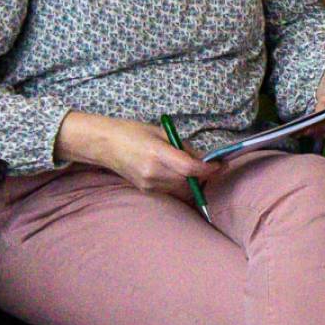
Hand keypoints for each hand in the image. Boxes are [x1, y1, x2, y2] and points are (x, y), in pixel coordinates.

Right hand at [58, 110, 211, 195]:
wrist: (105, 144)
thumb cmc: (132, 132)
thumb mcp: (161, 132)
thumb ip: (183, 147)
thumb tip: (203, 158)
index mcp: (157, 154)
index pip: (190, 169)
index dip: (209, 169)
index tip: (220, 165)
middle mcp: (153, 173)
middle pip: (189, 183)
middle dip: (205, 177)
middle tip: (213, 167)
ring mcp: (149, 185)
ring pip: (182, 191)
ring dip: (194, 183)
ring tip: (198, 171)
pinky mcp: (146, 191)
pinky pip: (172, 192)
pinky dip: (182, 186)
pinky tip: (182, 176)